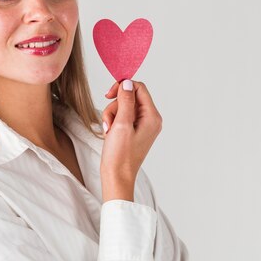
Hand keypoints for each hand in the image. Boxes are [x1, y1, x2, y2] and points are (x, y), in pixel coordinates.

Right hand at [100, 79, 161, 201]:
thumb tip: (128, 83)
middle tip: (109, 121)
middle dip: (115, 106)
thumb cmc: (120, 155)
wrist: (117, 176)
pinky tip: (110, 133)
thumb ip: (126, 101)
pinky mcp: (134, 130)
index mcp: (152, 117)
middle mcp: (151, 120)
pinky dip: (113, 122)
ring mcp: (143, 125)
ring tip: (109, 130)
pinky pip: (122, 117)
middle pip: (130, 97)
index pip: (139, 88)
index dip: (123, 88)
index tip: (108, 95)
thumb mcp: (121, 124)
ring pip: (124, 107)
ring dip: (112, 115)